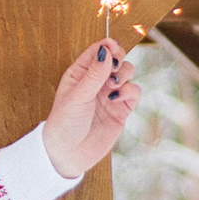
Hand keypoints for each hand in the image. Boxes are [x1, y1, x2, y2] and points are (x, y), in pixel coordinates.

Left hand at [40, 37, 138, 177]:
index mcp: (80, 73)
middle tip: (114, 68)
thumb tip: (106, 50)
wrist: (69, 154)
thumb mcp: (77, 96)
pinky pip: (134, 91)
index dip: (107, 46)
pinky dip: (129, 91)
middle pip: (117, 59)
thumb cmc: (65, 123)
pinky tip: (116, 98)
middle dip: (119, 59)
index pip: (97, 52)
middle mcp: (97, 81)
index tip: (113, 45)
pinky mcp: (121, 109)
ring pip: (127, 73)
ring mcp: (110, 94)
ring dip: (124, 75)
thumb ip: (93, 74)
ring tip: (112, 86)